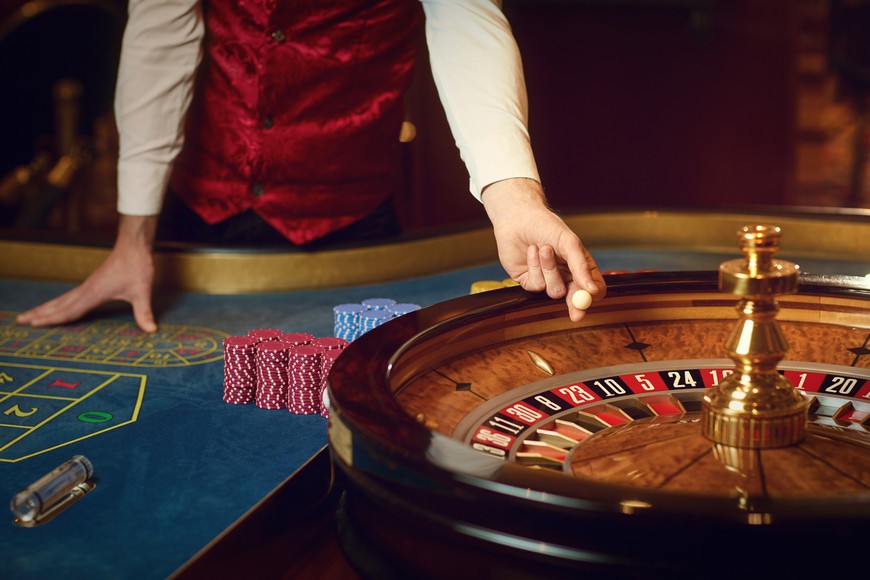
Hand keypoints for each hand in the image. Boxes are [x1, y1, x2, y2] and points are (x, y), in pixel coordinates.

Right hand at [16, 215, 158, 332]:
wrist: (133, 246)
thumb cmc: (137, 266)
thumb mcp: (143, 291)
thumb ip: (144, 312)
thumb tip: (151, 330)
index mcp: (94, 293)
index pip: (69, 310)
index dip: (52, 319)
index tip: (34, 324)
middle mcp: (86, 290)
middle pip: (58, 305)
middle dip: (40, 313)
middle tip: (20, 320)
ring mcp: (87, 286)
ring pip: (61, 300)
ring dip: (45, 308)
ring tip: (29, 315)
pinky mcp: (92, 283)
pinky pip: (70, 296)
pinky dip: (58, 304)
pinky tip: (56, 307)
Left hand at [482, 178, 605, 321]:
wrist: (517, 218)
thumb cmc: (546, 226)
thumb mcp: (568, 242)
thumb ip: (580, 266)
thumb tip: (591, 290)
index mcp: (580, 266)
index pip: (593, 287)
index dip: (593, 294)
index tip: (591, 296)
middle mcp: (565, 276)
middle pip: (575, 299)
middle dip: (576, 306)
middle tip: (577, 315)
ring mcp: (546, 280)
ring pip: (554, 291)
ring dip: (549, 269)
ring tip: (544, 248)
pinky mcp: (529, 281)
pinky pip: (536, 285)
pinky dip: (535, 267)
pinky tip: (532, 251)